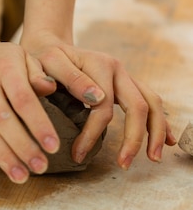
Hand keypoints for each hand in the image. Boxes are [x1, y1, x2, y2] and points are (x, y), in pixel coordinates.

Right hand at [0, 33, 61, 184]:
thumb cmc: (5, 62)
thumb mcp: (25, 58)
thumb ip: (38, 74)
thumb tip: (50, 89)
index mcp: (4, 68)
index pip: (22, 99)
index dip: (38, 124)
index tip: (53, 147)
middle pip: (2, 120)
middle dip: (22, 146)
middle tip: (41, 167)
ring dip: (3, 157)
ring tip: (21, 177)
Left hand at [21, 32, 176, 169]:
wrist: (48, 45)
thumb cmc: (44, 57)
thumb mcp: (47, 62)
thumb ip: (67, 77)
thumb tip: (94, 98)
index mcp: (99, 65)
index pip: (103, 107)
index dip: (92, 134)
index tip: (78, 154)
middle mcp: (118, 69)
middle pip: (137, 106)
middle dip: (133, 138)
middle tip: (123, 164)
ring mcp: (125, 76)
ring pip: (151, 103)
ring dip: (155, 132)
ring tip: (152, 157)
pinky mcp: (125, 83)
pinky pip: (149, 101)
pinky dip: (160, 121)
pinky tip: (166, 141)